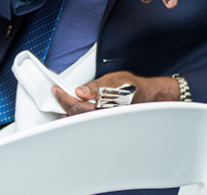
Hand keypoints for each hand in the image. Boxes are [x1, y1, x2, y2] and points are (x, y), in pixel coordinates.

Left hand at [52, 71, 178, 115]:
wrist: (150, 98)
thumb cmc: (135, 88)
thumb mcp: (114, 80)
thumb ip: (96, 86)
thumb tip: (80, 91)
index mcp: (101, 105)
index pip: (75, 104)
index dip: (62, 97)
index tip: (56, 90)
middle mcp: (102, 117)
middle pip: (74, 118)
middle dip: (62, 110)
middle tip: (56, 100)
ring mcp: (104, 123)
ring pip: (81, 123)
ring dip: (70, 117)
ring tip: (62, 110)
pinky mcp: (107, 125)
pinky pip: (88, 125)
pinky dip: (79, 121)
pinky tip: (77, 117)